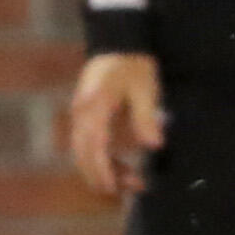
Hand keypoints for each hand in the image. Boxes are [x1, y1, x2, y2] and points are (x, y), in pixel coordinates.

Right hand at [66, 50, 164, 200]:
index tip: (113, 188)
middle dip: (102, 176)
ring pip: (83, 151)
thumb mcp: (145, 88)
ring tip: (132, 181)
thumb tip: (154, 145)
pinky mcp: (84, 115)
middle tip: (128, 191)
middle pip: (83, 153)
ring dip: (102, 169)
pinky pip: (86, 144)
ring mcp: (80, 114)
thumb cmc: (133, 64)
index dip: (103, 169)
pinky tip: (119, 166)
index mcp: (95, 106)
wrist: (118, 42)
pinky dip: (100, 159)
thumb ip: (146, 116)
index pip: (95, 145)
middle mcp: (82, 112)